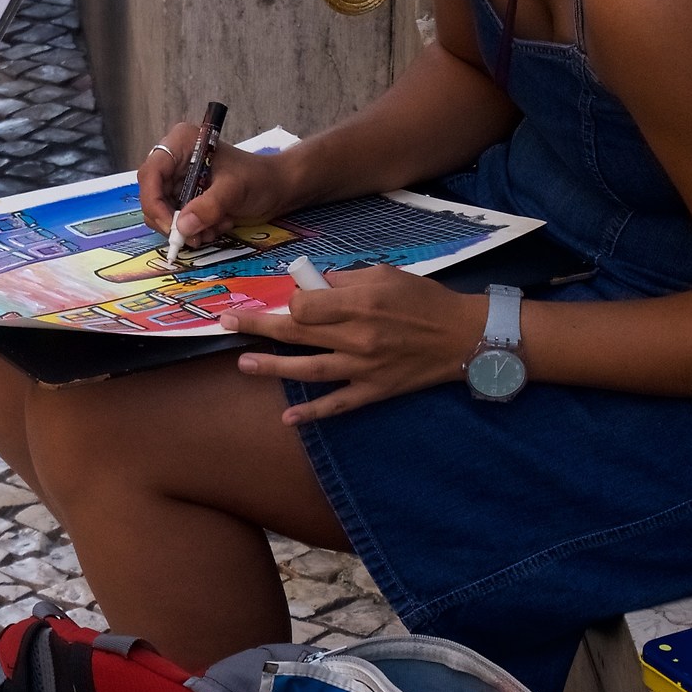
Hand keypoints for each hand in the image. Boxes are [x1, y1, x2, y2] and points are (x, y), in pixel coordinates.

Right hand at [136, 125, 294, 246]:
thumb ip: (208, 207)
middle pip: (152, 196)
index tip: (171, 226)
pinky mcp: (187, 196)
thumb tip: (182, 227)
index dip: (154, 202)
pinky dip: (196, 228)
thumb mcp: (234, 190)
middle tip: (194, 237)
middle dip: (173, 220)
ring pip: (164, 212)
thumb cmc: (259, 179)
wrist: (277, 188)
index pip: (151, 173)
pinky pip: (178, 219)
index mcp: (182, 144)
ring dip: (189, 227)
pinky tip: (219, 223)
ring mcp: (179, 180)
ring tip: (217, 226)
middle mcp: (175, 160)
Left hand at [222, 266, 492, 422]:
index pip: (305, 304)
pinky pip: (338, 404)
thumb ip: (345, 279)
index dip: (290, 301)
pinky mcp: (374, 390)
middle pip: (296, 333)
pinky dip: (312, 412)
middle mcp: (357, 336)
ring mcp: (364, 367)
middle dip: (257, 326)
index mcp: (360, 302)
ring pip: (308, 370)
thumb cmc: (424, 299)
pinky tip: (287, 416)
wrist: (464, 337)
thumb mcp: (386, 275)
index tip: (289, 299)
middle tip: (227, 322)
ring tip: (243, 363)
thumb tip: (311, 286)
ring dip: (272, 367)